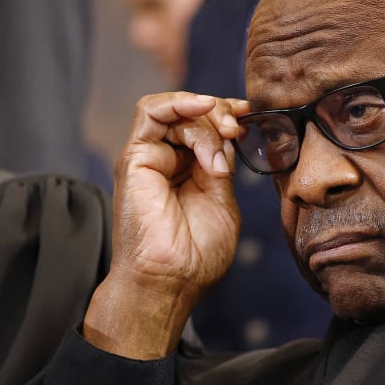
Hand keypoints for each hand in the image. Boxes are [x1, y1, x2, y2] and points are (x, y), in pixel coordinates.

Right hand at [84, 93, 250, 357]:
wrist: (170, 281)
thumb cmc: (195, 256)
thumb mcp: (222, 201)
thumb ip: (222, 166)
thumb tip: (228, 135)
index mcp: (187, 171)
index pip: (204, 126)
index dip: (227, 115)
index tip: (250, 116)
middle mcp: (166, 160)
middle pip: (191, 113)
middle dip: (220, 113)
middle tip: (238, 129)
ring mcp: (148, 157)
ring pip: (174, 110)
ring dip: (205, 116)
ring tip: (224, 136)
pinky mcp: (134, 157)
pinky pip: (150, 112)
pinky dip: (179, 103)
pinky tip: (202, 109)